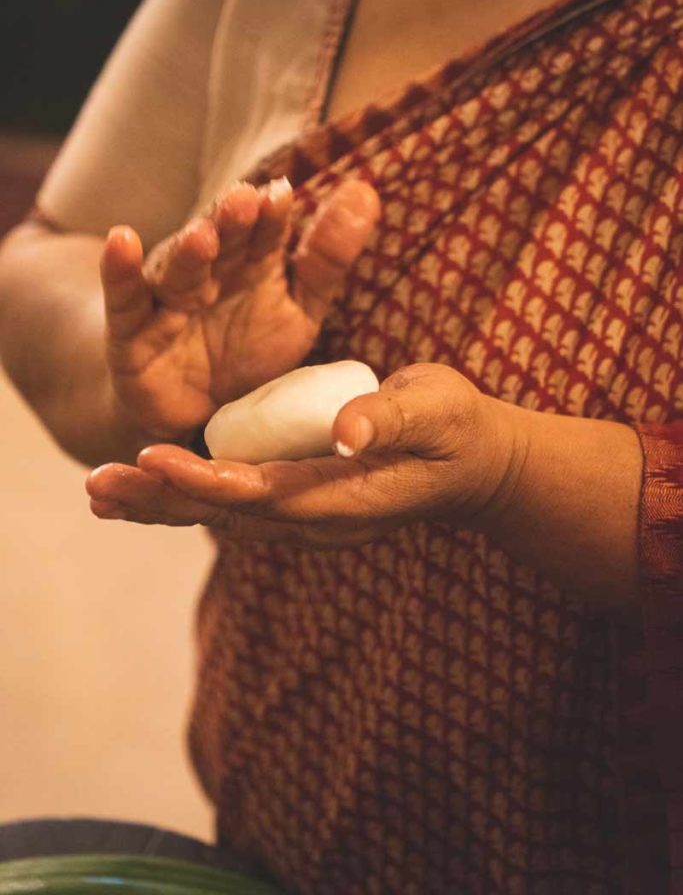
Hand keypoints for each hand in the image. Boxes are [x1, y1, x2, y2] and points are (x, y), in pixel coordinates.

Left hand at [86, 363, 519, 547]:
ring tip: (101, 492)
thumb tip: (345, 430)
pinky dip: (187, 494)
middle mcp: (316, 518)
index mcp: (345, 496)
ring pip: (222, 515)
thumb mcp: (438, 409)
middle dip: (160, 500)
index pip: (264, 494)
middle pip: (226, 516)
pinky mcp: (300, 500)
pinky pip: (234, 504)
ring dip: (161, 503)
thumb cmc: (457, 429)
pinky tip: (150, 483)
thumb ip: (393, 417)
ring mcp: (307, 515)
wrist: (474, 467)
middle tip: (97, 486)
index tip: (152, 457)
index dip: (205, 480)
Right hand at [101, 178, 379, 441]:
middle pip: (221, 241)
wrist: (194, 416)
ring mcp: (169, 300)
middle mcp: (210, 273)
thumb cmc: (249, 352)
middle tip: (246, 200)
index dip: (272, 217)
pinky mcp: (131, 332)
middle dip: (232, 221)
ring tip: (203, 236)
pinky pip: (126, 299)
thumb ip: (327, 258)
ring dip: (189, 250)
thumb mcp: (300, 310)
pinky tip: (121, 241)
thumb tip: (366, 193)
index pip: (264, 234)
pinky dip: (119, 272)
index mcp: (251, 264)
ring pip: (179, 269)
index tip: (283, 196)